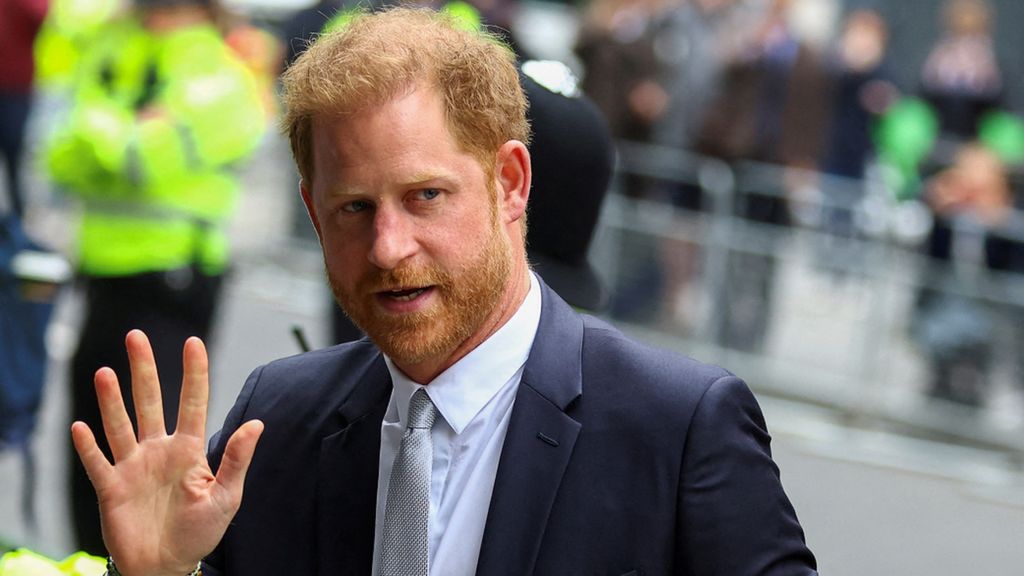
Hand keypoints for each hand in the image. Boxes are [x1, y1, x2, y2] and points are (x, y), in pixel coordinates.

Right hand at [71, 330, 263, 575]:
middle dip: (144, 370)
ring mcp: (133, 467)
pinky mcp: (111, 488)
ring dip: (111, 400)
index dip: (193, 373)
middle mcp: (159, 451)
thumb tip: (257, 424)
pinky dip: (88, 447)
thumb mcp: (227, 496)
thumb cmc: (201, 532)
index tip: (193, 341)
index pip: (192, 403)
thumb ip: (237, 459)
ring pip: (120, 425)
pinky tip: (79, 426)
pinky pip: (97, 462)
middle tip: (136, 336)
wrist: (167, 566)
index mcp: (189, 450)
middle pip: (149, 402)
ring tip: (104, 373)